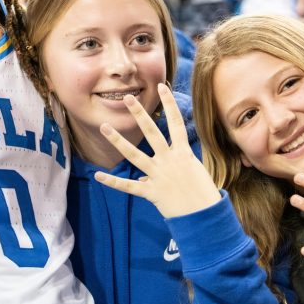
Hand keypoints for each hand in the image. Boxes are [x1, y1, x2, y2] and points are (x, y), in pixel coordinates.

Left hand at [94, 84, 221, 217]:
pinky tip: (98, 175)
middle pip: (152, 133)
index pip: (176, 123)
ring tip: (105, 127)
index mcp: (183, 154)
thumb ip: (174, 165)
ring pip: (135, 155)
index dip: (169, 104)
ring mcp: (159, 176)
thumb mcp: (194, 173)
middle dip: (139, 114)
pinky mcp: (151, 192)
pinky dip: (113, 182)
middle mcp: (169, 161)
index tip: (161, 86)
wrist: (205, 217)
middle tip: (127, 98)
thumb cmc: (204, 195)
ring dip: (118, 141)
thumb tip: (153, 170)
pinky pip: (129, 186)